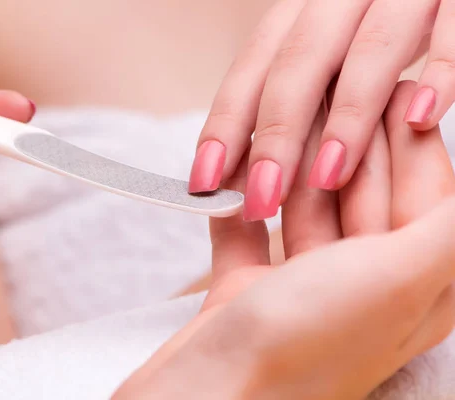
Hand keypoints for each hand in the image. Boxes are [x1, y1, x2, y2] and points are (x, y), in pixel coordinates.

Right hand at [114, 81, 454, 398]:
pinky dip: (238, 202)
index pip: (425, 193)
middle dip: (343, 145)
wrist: (210, 395)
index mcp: (413, 284)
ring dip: (288, 168)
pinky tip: (231, 174)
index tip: (390, 90)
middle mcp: (360, 283)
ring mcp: (301, 285)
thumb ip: (447, 227)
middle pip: (362, 193)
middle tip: (321, 96)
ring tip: (274, 128)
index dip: (409, 140)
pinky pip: (248, 230)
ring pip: (303, 206)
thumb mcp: (400, 277)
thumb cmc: (308, 343)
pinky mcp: (248, 287)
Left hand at [188, 0, 453, 220]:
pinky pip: (453, 30)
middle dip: (277, 134)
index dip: (225, 125)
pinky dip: (441, 73)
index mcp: (300, 13)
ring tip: (327, 176)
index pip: (252, 68)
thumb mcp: (320, 56)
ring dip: (347, 117)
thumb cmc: (367, 33)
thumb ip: (289, 98)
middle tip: (261, 198)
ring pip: (370, 50)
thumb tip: (242, 168)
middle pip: (299, 63)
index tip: (204, 182)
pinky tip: (423, 120)